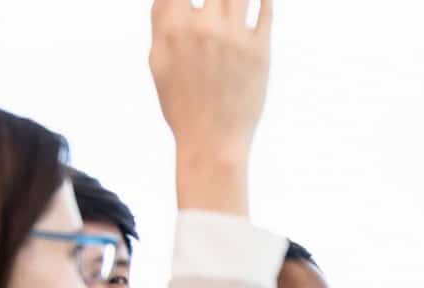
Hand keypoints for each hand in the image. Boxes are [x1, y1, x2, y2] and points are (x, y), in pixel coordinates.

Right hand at [149, 0, 271, 214]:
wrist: (212, 138)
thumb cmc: (181, 101)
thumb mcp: (158, 61)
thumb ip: (162, 22)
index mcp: (172, 28)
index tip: (196, 1)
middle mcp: (203, 27)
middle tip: (217, 5)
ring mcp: (234, 37)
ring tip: (234, 2)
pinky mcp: (260, 50)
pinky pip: (266, 10)